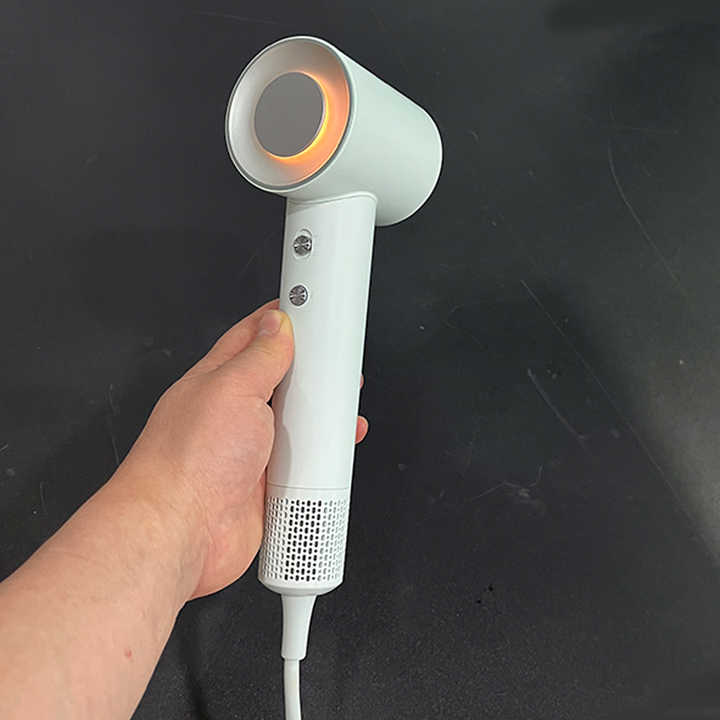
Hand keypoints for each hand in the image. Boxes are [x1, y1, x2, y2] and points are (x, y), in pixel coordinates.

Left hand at [122, 300, 367, 598]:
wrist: (181, 533)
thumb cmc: (187, 462)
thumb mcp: (231, 389)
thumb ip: (259, 357)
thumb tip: (278, 327)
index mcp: (218, 382)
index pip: (253, 339)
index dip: (281, 323)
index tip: (310, 314)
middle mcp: (233, 416)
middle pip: (282, 385)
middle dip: (311, 378)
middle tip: (338, 370)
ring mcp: (250, 453)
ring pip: (297, 428)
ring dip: (320, 424)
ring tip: (341, 416)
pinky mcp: (265, 487)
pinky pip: (302, 468)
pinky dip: (321, 464)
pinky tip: (331, 461)